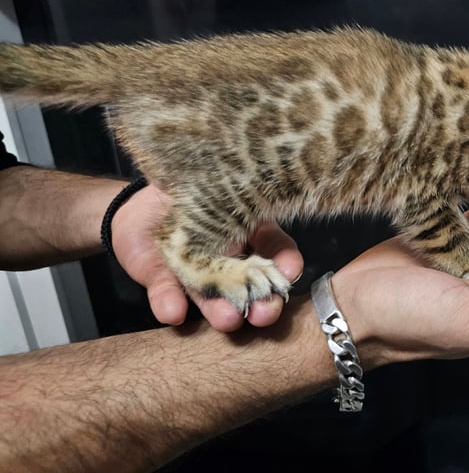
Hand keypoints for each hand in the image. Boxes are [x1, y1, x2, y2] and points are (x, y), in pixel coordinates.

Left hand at [110, 184, 303, 331]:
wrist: (138, 202)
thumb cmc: (190, 188)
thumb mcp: (219, 190)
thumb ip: (232, 203)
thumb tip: (251, 209)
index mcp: (248, 229)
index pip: (276, 248)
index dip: (286, 263)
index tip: (289, 275)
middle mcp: (226, 258)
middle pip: (252, 286)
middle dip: (262, 304)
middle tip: (263, 314)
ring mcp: (194, 272)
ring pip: (212, 296)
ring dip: (221, 312)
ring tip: (227, 320)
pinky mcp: (162, 282)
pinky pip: (165, 294)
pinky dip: (169, 304)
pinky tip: (173, 311)